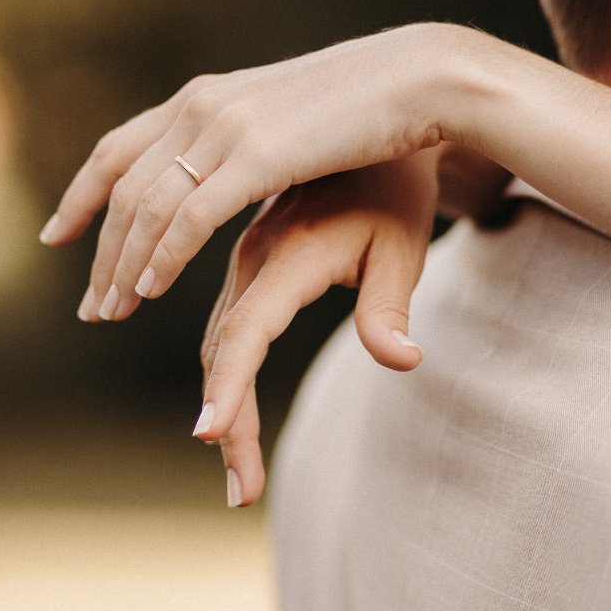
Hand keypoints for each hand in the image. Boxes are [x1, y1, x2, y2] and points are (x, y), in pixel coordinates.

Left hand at [41, 22, 483, 321]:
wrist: (419, 78)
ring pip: (146, 207)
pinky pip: (189, 216)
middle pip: (121, 187)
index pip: (116, 150)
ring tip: (113, 311)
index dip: (81, 194)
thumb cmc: (362, 110)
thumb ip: (238, 146)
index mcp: (200, 98)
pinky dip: (162, 255)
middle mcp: (198, 108)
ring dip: (123, 265)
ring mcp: (223, 128)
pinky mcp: (255, 155)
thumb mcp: (281, 126)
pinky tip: (149, 289)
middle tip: (90, 306)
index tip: (56, 235)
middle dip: (99, 250)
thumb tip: (219, 167)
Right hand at [200, 153, 435, 505]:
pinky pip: (211, 316)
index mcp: (285, 254)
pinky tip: (206, 399)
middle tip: (240, 493)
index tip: (212, 438)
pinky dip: (209, 366)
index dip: (227, 386)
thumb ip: (390, 305)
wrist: (374, 116)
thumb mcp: (404, 244)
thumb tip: (403, 359)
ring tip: (232, 471)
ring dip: (216, 401)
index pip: (244, 333)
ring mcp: (236, 252)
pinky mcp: (235, 253)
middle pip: (220, 350)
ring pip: (213, 341)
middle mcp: (248, 254)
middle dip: (227, 422)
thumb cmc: (395, 190)